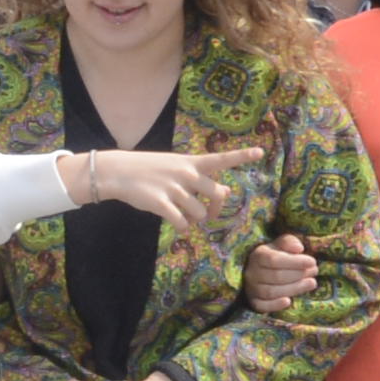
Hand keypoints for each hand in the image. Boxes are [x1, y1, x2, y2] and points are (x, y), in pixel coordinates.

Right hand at [72, 147, 237, 229]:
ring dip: (195, 221)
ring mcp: (174, 189)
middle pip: (218, 196)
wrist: (118, 171)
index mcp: (191, 163)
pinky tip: (176, 224)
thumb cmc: (150, 169)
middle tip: (209, 216)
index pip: (221, 159)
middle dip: (216, 210)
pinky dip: (182, 228)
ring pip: (200, 214)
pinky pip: (182, 224)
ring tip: (183, 216)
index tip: (261, 152)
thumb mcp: (176, 166)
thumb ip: (199, 177)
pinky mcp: (161, 204)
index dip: (242, 156)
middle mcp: (187, 174)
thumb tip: (224, 191)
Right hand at [238, 233, 313, 315]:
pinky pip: (262, 306)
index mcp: (257, 255)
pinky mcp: (254, 302)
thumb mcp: (281, 244)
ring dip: (294, 288)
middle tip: (314, 271)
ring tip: (312, 283)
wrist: (260, 270)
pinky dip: (275, 305)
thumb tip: (299, 248)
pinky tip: (289, 301)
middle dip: (298, 274)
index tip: (312, 261)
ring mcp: (251, 289)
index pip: (274, 260)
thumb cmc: (275, 255)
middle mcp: (252, 272)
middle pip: (276, 276)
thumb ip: (289, 242)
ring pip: (271, 292)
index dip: (295, 262)